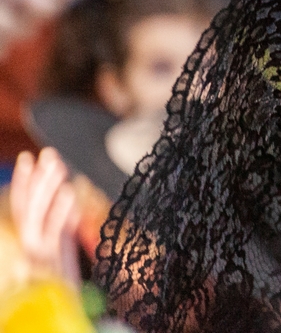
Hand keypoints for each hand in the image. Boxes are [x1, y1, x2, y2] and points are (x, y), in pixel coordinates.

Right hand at [10, 148, 81, 285]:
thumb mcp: (60, 247)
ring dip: (47, 189)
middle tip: (46, 154)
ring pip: (37, 217)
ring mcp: (39, 256)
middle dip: (36, 179)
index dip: (24, 182)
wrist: (60, 314)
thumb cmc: (61, 281)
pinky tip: (69, 194)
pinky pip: (54, 235)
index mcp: (30, 240)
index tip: (30, 158)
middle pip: (27, 207)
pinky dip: (60, 213)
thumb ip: (60, 223)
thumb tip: (66, 194)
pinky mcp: (52, 265)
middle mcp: (29, 246)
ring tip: (58, 166)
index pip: (23, 206)